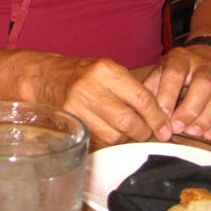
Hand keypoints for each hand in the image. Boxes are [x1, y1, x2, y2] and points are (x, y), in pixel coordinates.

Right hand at [44, 57, 171, 145]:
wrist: (45, 77)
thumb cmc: (83, 74)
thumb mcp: (107, 71)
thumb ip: (132, 90)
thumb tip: (160, 117)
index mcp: (106, 69)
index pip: (141, 99)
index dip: (157, 118)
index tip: (165, 129)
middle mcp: (91, 86)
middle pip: (128, 121)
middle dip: (143, 132)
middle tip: (148, 134)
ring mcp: (78, 105)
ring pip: (114, 135)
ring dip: (126, 138)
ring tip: (126, 131)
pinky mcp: (71, 120)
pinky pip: (99, 139)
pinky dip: (109, 140)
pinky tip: (108, 131)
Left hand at [142, 45, 210, 139]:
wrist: (202, 58)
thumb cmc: (175, 72)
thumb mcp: (159, 73)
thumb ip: (150, 90)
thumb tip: (142, 112)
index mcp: (180, 59)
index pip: (175, 74)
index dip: (168, 95)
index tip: (162, 115)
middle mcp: (203, 66)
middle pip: (203, 84)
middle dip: (190, 109)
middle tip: (178, 127)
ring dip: (207, 117)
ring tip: (192, 132)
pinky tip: (209, 134)